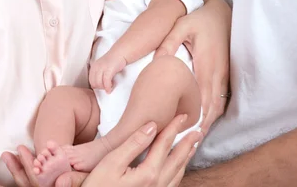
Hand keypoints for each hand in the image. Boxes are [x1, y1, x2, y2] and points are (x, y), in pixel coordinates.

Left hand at [1, 146, 87, 186]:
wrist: (94, 180)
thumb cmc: (89, 178)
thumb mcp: (84, 178)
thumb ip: (73, 180)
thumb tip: (60, 183)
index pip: (36, 182)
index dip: (28, 168)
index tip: (21, 152)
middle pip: (27, 183)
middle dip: (17, 168)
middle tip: (7, 154)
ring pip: (26, 182)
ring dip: (16, 168)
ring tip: (8, 155)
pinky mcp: (44, 184)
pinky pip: (29, 180)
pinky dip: (23, 170)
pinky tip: (18, 160)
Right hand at [84, 115, 200, 186]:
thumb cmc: (99, 186)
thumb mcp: (112, 162)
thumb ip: (134, 143)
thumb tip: (152, 126)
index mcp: (149, 173)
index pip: (165, 144)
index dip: (174, 128)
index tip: (182, 116)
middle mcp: (157, 185)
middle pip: (177, 159)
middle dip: (188, 143)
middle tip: (197, 130)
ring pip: (178, 173)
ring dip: (186, 157)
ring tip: (192, 146)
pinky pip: (173, 183)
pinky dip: (179, 171)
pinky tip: (178, 167)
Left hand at [89, 51, 126, 92]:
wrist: (120, 53)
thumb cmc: (112, 61)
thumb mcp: (101, 66)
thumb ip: (98, 74)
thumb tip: (96, 85)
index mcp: (93, 67)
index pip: (90, 81)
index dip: (96, 86)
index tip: (102, 86)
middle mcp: (96, 67)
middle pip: (94, 83)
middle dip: (100, 88)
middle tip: (106, 86)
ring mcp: (102, 68)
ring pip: (99, 83)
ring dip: (104, 88)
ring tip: (110, 85)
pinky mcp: (108, 69)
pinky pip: (106, 82)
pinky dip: (108, 87)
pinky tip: (111, 87)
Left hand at [155, 0, 230, 134]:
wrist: (222, 14)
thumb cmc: (200, 20)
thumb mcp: (182, 26)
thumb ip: (169, 42)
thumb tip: (158, 62)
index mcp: (207, 65)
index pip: (202, 99)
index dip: (195, 118)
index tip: (183, 132)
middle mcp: (217, 75)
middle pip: (211, 109)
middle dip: (199, 127)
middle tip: (183, 142)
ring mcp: (223, 76)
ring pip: (217, 107)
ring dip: (206, 122)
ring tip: (191, 138)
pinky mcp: (224, 76)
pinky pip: (220, 100)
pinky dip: (211, 113)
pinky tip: (201, 121)